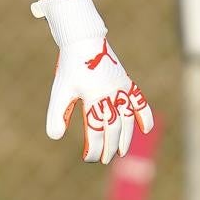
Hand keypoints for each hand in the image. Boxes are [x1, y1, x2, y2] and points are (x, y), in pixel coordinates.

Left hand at [32, 0, 154, 163]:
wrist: (82, 39)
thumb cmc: (70, 66)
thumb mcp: (60, 90)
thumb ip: (57, 114)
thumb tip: (54, 137)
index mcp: (94, 97)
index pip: (96, 131)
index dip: (93, 148)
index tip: (89, 159)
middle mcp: (111, 94)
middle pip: (114, 127)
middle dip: (109, 146)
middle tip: (104, 160)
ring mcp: (121, 88)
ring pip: (128, 118)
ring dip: (126, 136)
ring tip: (121, 151)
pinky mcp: (125, 82)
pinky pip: (139, 101)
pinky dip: (144, 115)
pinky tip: (146, 129)